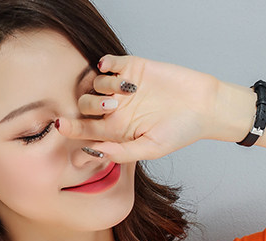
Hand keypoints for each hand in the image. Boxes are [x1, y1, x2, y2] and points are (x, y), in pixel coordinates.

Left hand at [55, 53, 222, 161]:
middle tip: (111, 108)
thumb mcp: (150, 149)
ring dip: (103, 86)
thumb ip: (121, 152)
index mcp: (117, 132)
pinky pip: (110, 62)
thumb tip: (94, 152)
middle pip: (85, 106)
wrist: (204, 106)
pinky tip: (114, 70)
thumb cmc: (179, 132)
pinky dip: (106, 64)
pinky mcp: (134, 68)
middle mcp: (116, 110)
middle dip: (91, 107)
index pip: (86, 131)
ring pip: (95, 84)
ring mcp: (123, 88)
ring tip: (126, 92)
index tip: (61, 126)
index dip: (71, 130)